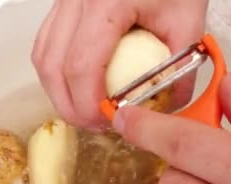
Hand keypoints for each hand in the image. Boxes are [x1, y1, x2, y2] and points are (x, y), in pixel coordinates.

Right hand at [31, 0, 207, 129]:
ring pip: (42, 55)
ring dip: (58, 89)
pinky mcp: (62, 2)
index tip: (106, 123)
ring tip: (85, 108)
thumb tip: (165, 109)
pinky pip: (46, 42)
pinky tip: (77, 83)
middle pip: (51, 65)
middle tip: (94, 124)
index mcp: (107, 2)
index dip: (86, 105)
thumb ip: (179, 70)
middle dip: (68, 105)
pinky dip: (57, 70)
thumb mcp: (188, 21)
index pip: (81, 65)